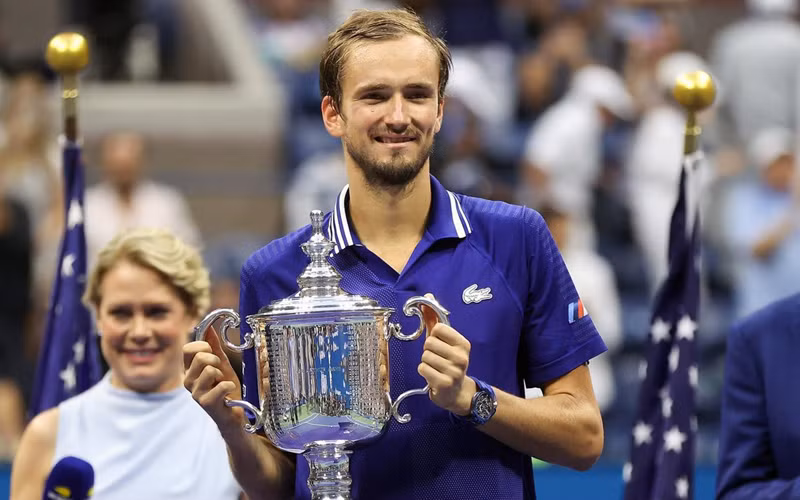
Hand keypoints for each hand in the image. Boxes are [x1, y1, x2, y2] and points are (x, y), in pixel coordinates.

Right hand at [183, 325, 246, 435]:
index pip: (188, 348)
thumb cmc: (227, 388)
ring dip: (222, 374)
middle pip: (199, 356)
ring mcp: (195, 393)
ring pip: (209, 369)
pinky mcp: (206, 403)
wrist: (236, 413)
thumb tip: (209, 327)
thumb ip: (215, 347)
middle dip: (215, 359)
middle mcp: (188, 381)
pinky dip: (230, 386)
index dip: (203, 346)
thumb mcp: (222, 364)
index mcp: (189, 370)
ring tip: (223, 383)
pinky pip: (221, 385)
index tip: (213, 353)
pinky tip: (229, 393)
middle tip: (220, 371)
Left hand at [417, 297, 475, 415]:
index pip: (438, 328)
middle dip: (428, 350)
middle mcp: (461, 357)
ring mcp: (454, 371)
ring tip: (435, 368)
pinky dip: (424, 372)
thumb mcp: (444, 341)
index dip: (434, 336)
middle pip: (429, 342)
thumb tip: (427, 297)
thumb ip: (434, 320)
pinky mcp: (444, 383)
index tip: (440, 344)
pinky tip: (433, 376)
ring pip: (424, 356)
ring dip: (426, 362)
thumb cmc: (448, 362)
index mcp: (463, 344)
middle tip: (437, 359)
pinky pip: (422, 368)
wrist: (456, 392)